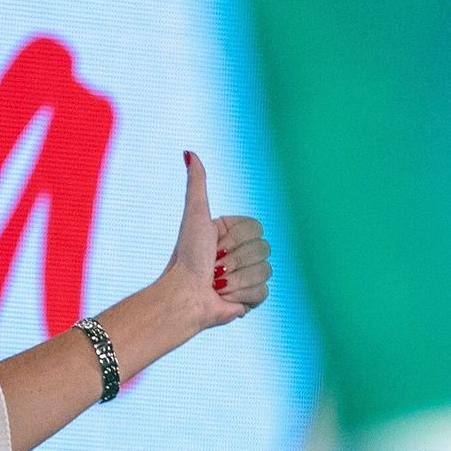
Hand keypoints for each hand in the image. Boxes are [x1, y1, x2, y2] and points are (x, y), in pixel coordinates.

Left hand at [161, 151, 270, 329]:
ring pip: (265, 270)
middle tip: (213, 266)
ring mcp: (247, 275)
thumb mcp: (194, 215)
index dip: (235, 238)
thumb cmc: (187, 256)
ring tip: (216, 283)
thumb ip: (196, 184)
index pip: (257, 228)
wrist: (185, 296)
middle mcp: (240, 252)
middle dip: (235, 260)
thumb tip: (189, 152)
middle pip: (265, 249)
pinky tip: (224, 296)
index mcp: (230, 232)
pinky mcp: (251, 298)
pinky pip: (264, 292)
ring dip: (236, 279)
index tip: (213, 244)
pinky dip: (241, 295)